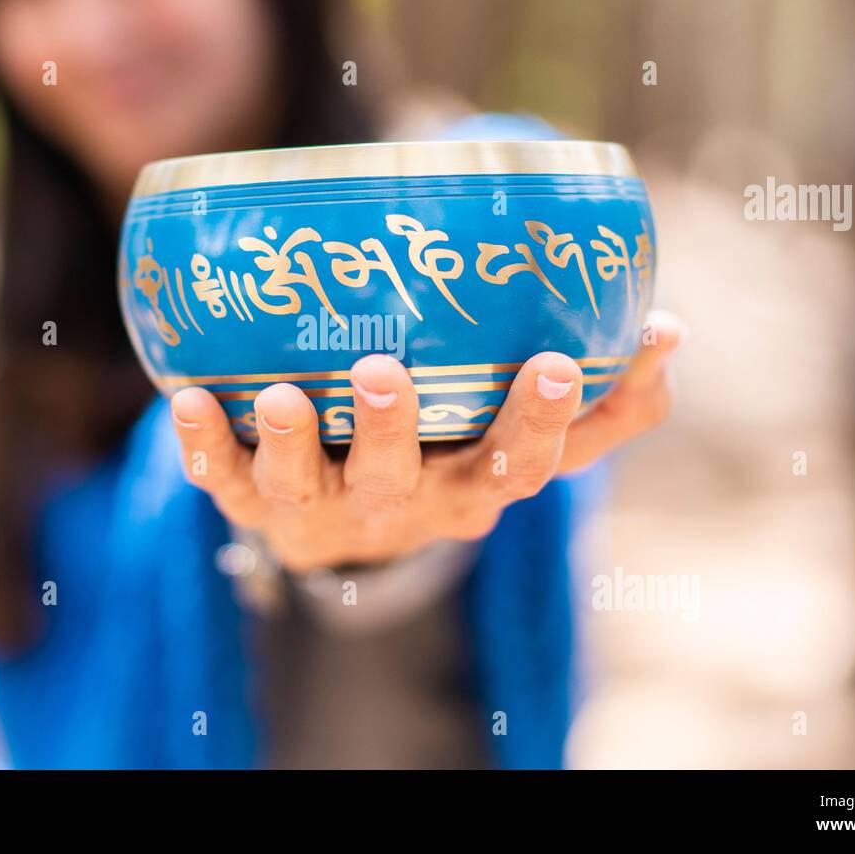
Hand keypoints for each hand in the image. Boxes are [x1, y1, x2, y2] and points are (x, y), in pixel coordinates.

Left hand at [168, 310, 684, 571]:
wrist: (351, 522)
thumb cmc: (452, 456)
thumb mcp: (528, 438)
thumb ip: (603, 397)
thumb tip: (670, 331)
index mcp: (474, 486)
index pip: (518, 467)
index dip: (538, 424)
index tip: (551, 363)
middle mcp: (401, 506)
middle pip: (403, 485)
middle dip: (394, 433)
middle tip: (385, 373)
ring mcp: (323, 511)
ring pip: (305, 490)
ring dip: (289, 446)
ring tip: (278, 397)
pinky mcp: (257, 505)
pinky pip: (223, 484)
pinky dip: (202, 448)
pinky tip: (184, 400)